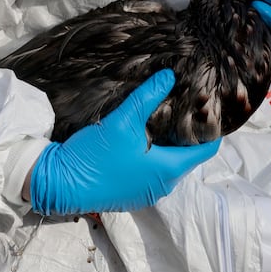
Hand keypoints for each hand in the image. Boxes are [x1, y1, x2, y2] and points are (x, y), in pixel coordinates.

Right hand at [28, 69, 219, 215]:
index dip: (211, 132)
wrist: (59, 184)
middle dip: (187, 136)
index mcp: (167, 169)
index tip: (208, 112)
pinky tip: (142, 140)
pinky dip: (153, 158)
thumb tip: (169, 76)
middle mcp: (163, 186)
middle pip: (186, 158)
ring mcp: (146, 194)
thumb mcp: (122, 121)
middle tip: (185, 109)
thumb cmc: (95, 156)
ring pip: (167, 166)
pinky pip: (152, 174)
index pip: (205, 152)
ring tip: (165, 120)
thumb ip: (147, 97)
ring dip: (168, 147)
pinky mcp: (131, 195)